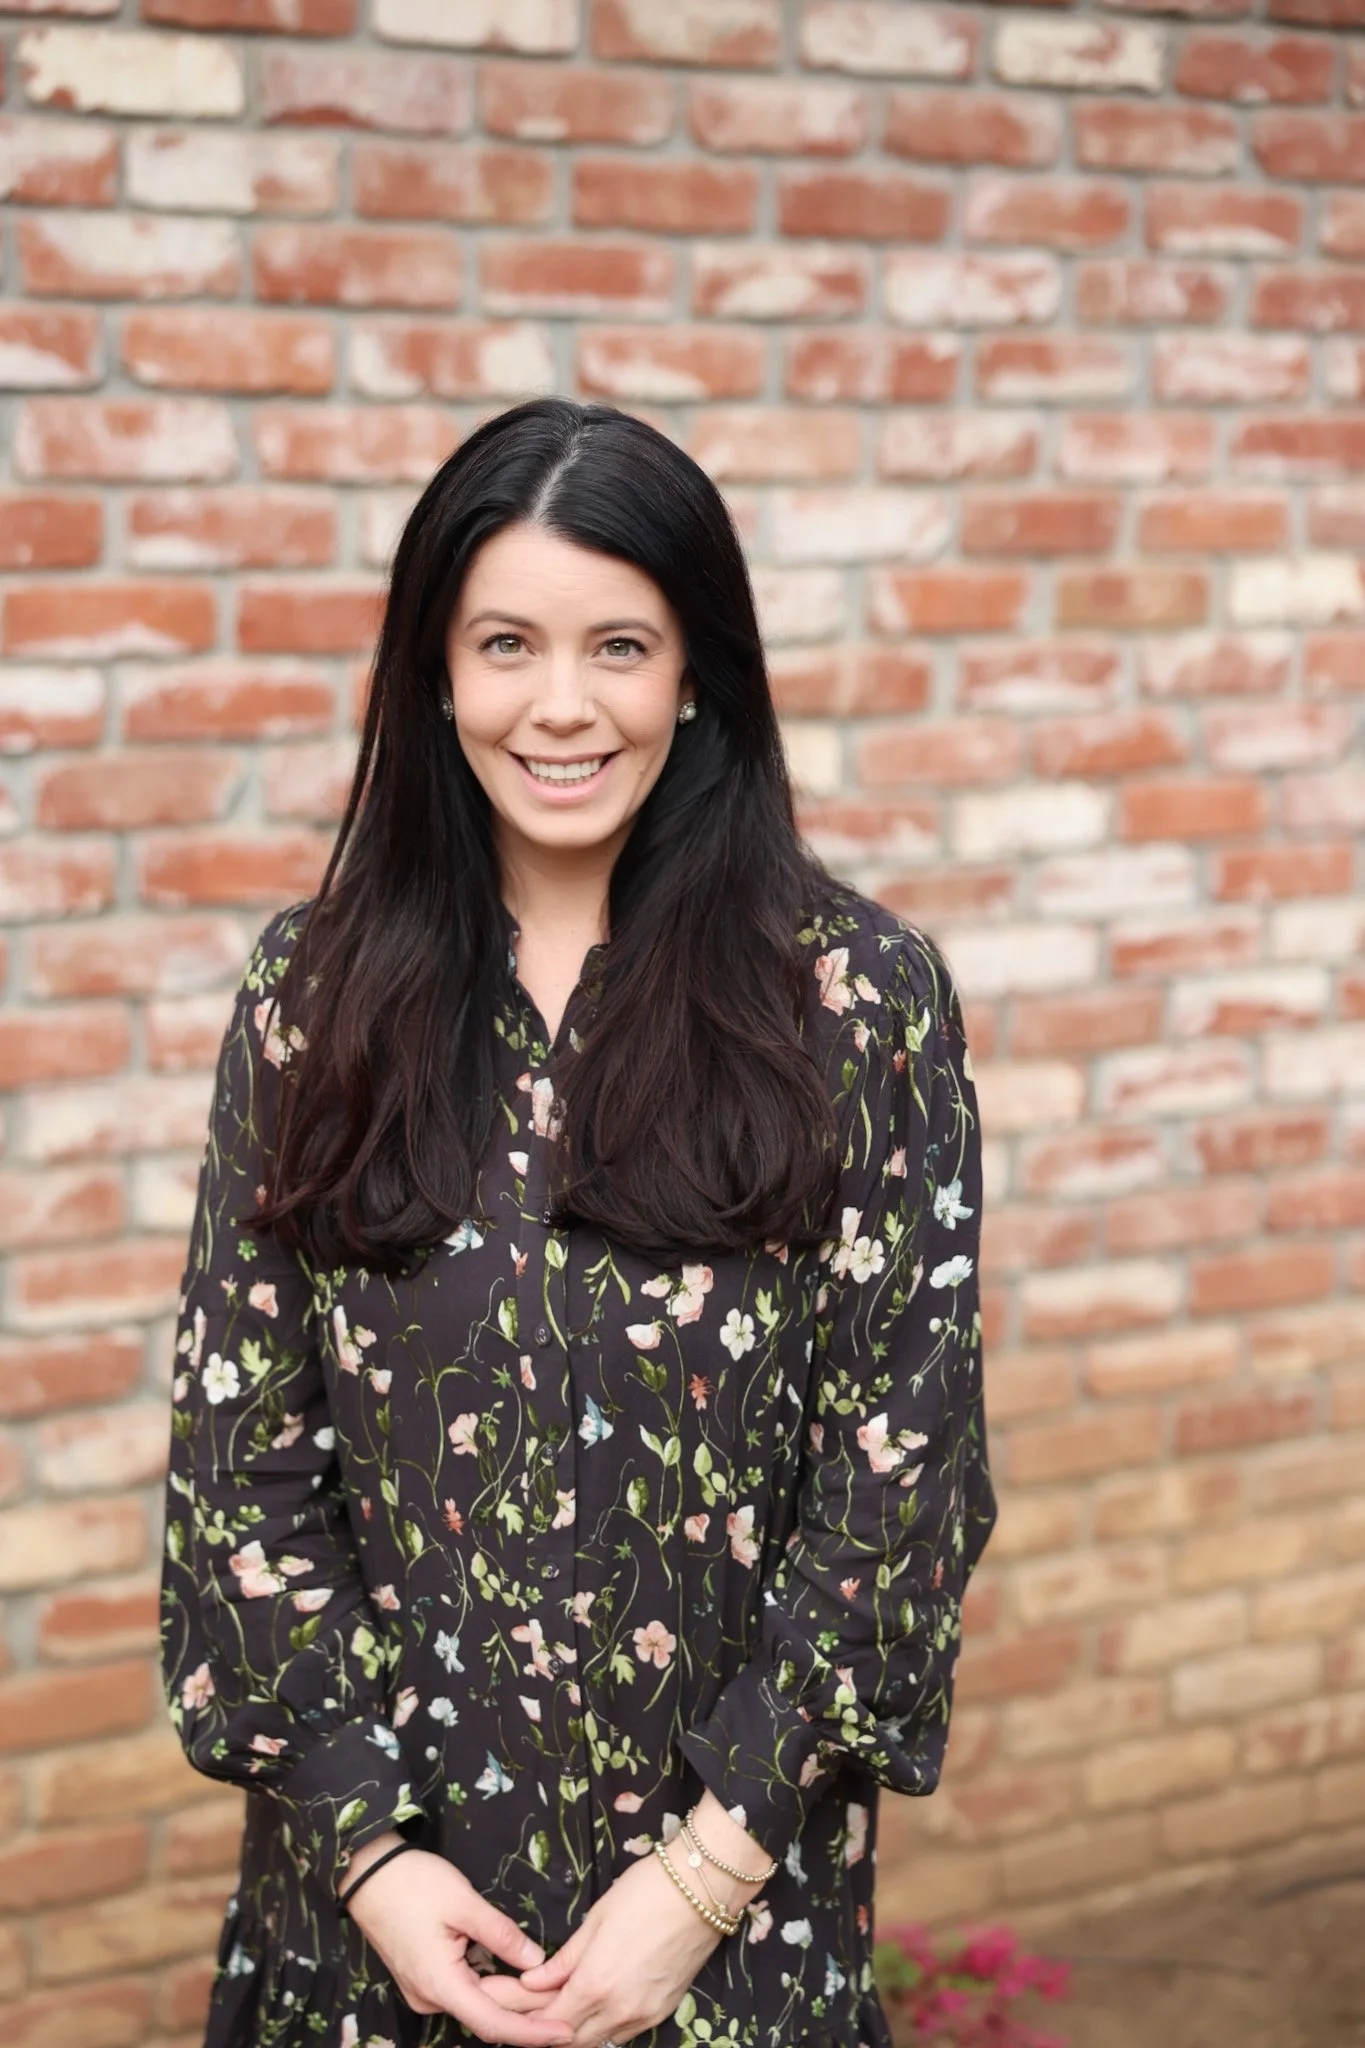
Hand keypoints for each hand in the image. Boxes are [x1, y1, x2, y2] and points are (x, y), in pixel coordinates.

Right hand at [341, 1832, 573, 2045]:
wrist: (367, 1873)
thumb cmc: (413, 1884)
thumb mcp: (464, 1902)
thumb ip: (502, 1935)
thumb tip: (537, 1960)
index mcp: (440, 1984)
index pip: (494, 2023)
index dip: (532, 2032)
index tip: (565, 2032)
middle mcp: (430, 1997)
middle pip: (488, 2014)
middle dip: (530, 2012)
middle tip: (570, 2004)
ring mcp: (425, 1990)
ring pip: (477, 2003)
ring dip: (513, 2000)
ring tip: (553, 1995)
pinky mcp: (425, 1977)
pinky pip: (465, 1991)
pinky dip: (493, 1989)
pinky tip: (520, 1983)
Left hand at [514, 1849, 725, 2047]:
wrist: (703, 1890)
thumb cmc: (646, 1892)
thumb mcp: (597, 1918)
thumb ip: (564, 1959)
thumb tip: (532, 1982)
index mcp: (596, 1984)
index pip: (549, 2021)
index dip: (526, 2016)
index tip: (511, 2003)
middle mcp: (619, 2011)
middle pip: (570, 2041)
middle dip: (544, 2029)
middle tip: (529, 2007)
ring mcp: (644, 2016)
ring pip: (596, 2041)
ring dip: (573, 2031)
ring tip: (558, 2006)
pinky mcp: (662, 2012)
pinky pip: (622, 2034)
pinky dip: (601, 2028)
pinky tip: (592, 2007)